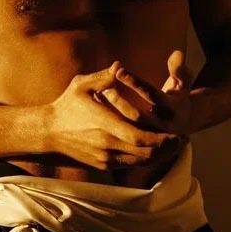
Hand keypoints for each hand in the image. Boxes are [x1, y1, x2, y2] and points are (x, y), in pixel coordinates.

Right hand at [47, 61, 180, 170]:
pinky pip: (130, 165)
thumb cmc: (67, 105)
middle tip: (182, 141)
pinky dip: (145, 160)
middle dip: (167, 149)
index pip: (139, 137)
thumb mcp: (81, 85)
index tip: (176, 134)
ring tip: (174, 147)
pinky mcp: (103, 165)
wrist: (48, 132)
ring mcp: (104, 157)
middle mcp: (106, 144)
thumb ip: (103, 77)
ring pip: (140, 162)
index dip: (162, 140)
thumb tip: (119, 66)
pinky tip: (156, 151)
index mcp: (104, 124)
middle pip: (145, 153)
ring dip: (160, 156)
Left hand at [96, 49, 195, 139]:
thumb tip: (177, 53)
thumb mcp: (183, 83)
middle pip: (136, 115)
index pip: (150, 94)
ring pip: (127, 128)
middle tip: (103, 88)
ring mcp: (151, 139)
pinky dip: (111, 125)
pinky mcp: (142, 148)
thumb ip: (179, 69)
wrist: (183, 127)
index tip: (118, 70)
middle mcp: (161, 126)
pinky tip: (99, 112)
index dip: (134, 82)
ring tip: (99, 97)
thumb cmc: (178, 98)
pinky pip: (124, 139)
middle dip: (118, 101)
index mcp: (171, 108)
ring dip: (112, 113)